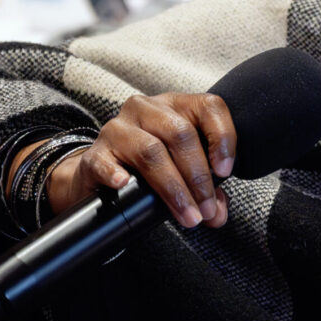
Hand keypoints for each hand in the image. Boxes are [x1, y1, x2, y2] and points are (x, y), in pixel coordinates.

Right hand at [46, 93, 235, 228]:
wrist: (101, 173)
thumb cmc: (150, 167)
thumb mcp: (183, 170)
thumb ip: (206, 190)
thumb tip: (217, 215)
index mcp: (176, 106)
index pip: (208, 107)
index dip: (222, 137)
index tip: (225, 171)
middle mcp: (147, 109)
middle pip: (181, 134)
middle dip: (198, 177)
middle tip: (206, 209)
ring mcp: (118, 128)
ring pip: (151, 150)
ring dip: (173, 187)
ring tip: (186, 215)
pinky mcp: (96, 152)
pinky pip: (106, 161)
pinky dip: (116, 173)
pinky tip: (125, 185)